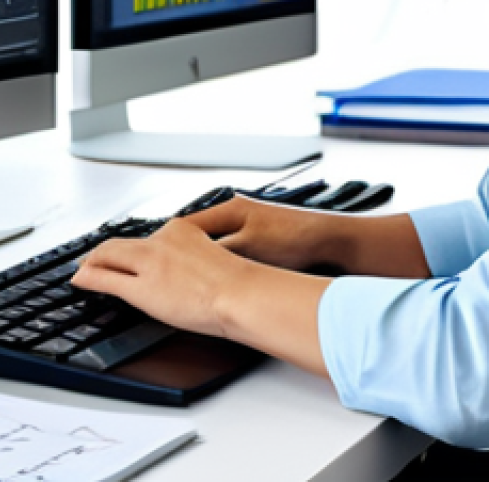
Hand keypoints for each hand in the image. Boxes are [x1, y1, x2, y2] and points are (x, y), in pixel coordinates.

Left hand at [71, 217, 247, 336]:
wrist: (239, 293)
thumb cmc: (236, 282)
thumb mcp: (215, 255)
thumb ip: (196, 255)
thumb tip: (190, 270)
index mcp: (182, 229)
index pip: (148, 237)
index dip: (131, 247)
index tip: (125, 252)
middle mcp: (162, 240)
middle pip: (123, 243)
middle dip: (103, 251)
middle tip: (91, 258)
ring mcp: (149, 262)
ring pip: (109, 255)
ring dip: (91, 262)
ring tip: (81, 269)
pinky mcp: (141, 286)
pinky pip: (105, 278)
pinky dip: (88, 277)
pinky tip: (79, 280)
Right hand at [185, 194, 336, 270]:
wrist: (328, 240)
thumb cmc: (294, 238)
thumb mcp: (248, 247)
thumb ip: (218, 252)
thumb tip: (192, 260)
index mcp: (229, 208)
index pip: (186, 224)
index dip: (170, 245)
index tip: (160, 263)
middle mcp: (235, 213)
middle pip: (197, 236)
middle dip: (186, 256)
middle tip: (173, 277)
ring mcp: (246, 226)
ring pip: (213, 246)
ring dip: (205, 262)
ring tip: (194, 280)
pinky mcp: (257, 240)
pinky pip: (229, 252)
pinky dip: (222, 264)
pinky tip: (222, 279)